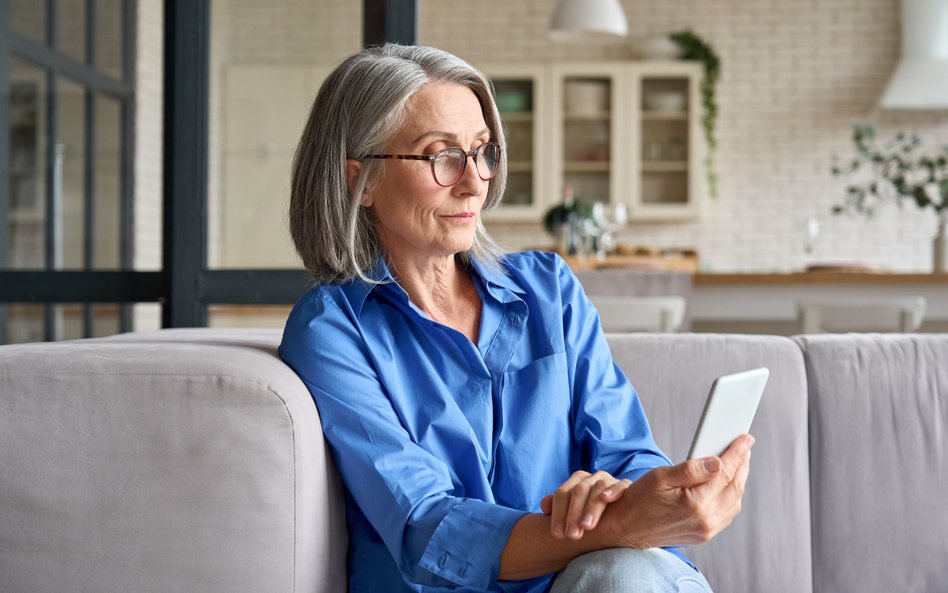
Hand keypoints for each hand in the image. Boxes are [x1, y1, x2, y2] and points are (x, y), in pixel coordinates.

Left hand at [540, 470, 631, 539]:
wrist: (620, 512)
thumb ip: (558, 509)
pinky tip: (607, 499)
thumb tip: (545, 506)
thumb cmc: (590, 514)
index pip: (563, 493)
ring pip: (598, 488)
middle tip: (572, 536)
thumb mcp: (573, 512)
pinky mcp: (626, 486)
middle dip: (573, 514)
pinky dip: (614, 490)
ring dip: (591, 507)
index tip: (557, 535)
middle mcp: (591, 478)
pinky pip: (621, 484)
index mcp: (576, 481)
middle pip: (579, 491)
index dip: (558, 514)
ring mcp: (609, 480)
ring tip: (587, 526)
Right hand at [603, 434, 753, 548]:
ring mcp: (706, 530)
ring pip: (734, 502)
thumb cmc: (639, 500)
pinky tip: (726, 485)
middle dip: (742, 465)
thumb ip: (691, 469)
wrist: (626, 529)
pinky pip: (727, 514)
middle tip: (744, 448)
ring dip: (738, 481)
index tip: (745, 439)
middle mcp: (705, 520)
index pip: (725, 472)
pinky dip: (731, 497)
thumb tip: (717, 462)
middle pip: (735, 487)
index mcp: (696, 503)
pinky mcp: (704, 535)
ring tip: (736, 463)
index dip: (737, 453)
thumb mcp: (660, 477)